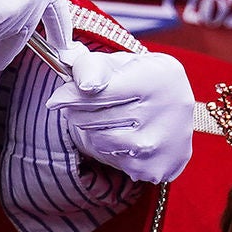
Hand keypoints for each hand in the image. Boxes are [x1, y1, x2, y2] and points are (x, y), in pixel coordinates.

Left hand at [33, 44, 197, 183]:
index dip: (71, 96)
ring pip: (101, 141)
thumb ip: (93, 66)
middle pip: (96, 118)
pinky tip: (123, 138)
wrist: (175, 110)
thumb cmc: (140, 81)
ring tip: (106, 120)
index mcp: (157, 77)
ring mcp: (162, 143)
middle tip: (80, 107)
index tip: (55, 99)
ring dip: (94, 131)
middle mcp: (165, 111)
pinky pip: (114, 160)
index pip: (101, 91)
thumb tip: (82, 84)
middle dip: (78, 112)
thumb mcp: (120, 64)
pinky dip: (110, 150)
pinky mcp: (156, 168)